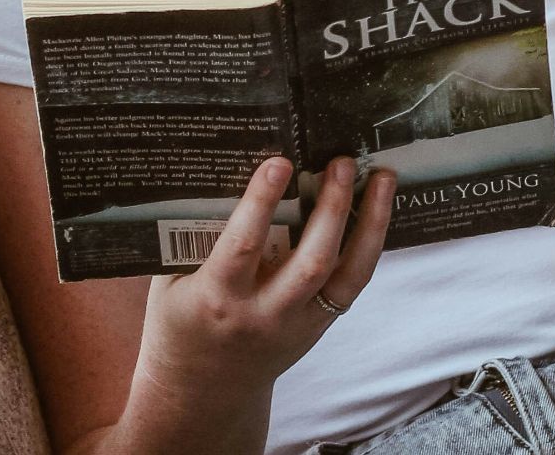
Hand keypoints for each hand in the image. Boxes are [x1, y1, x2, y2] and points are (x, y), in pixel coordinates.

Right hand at [133, 155, 395, 394]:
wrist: (203, 392)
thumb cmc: (180, 323)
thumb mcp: (172, 282)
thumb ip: (196, 239)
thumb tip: (227, 175)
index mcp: (217, 297)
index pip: (243, 245)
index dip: (261, 202)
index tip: (280, 162)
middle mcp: (264, 313)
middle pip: (311, 259)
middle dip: (332, 207)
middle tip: (342, 161)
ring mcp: (298, 323)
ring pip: (346, 273)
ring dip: (369, 222)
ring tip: (382, 178)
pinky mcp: (319, 326)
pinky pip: (353, 283)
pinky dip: (369, 244)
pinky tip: (379, 210)